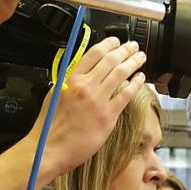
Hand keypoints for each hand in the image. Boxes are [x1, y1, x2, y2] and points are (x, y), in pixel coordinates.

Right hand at [35, 37, 146, 176]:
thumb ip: (69, 82)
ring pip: (121, 73)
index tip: (116, 41)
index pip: (93, 53)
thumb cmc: (50, 126)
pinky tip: (140, 78)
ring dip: (133, 62)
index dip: (108, 44)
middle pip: (111, 60)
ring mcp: (97, 100)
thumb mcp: (54, 94)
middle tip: (133, 47)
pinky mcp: (107, 116)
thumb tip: (80, 72)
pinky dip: (136, 83)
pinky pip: (126, 94)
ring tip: (140, 58)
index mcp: (70, 79)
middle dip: (125, 50)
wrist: (50, 148)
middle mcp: (85, 86)